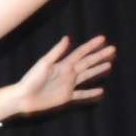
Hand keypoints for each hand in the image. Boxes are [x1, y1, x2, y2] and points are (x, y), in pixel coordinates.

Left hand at [0, 34, 114, 119]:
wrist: (23, 97)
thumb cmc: (31, 79)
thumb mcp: (44, 64)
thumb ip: (56, 52)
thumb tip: (67, 38)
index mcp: (63, 64)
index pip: (81, 53)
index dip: (92, 46)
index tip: (103, 39)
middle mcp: (68, 73)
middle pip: (87, 62)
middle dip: (99, 56)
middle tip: (113, 49)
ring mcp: (68, 85)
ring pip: (87, 76)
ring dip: (97, 70)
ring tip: (109, 64)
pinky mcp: (66, 97)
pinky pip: (81, 95)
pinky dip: (91, 93)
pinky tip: (100, 91)